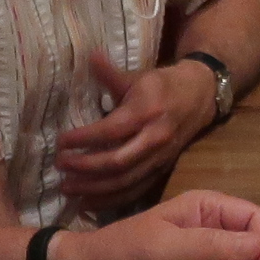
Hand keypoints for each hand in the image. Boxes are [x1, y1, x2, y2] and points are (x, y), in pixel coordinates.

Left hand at [56, 55, 221, 212]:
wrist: (200, 98)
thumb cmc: (163, 85)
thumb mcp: (138, 77)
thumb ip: (110, 74)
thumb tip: (89, 56)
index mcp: (146, 112)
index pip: (111, 131)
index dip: (84, 139)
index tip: (61, 142)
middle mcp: (154, 139)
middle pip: (117, 162)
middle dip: (85, 167)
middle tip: (60, 166)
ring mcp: (159, 158)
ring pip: (125, 181)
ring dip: (94, 189)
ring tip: (68, 189)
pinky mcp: (161, 171)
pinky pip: (136, 191)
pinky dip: (112, 200)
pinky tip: (89, 204)